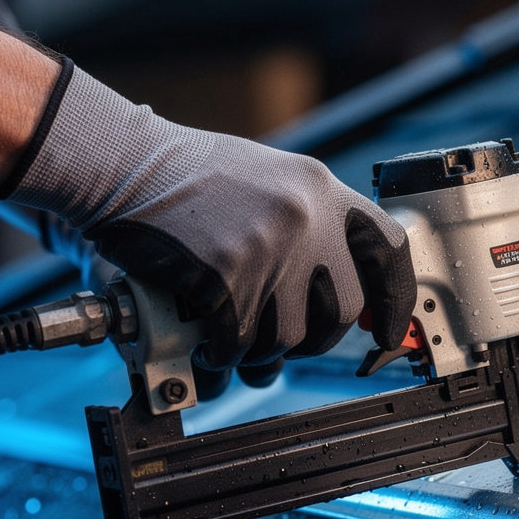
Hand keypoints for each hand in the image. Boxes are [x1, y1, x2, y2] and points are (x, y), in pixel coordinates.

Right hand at [1, 64, 416, 370]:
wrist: (122, 165)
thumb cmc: (189, 179)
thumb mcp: (269, 182)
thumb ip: (312, 227)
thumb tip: (340, 289)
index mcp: (321, 189)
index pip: (389, 250)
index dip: (396, 300)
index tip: (388, 332)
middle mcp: (305, 216)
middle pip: (341, 310)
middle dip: (313, 338)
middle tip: (282, 338)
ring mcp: (268, 246)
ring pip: (289, 336)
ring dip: (261, 350)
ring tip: (232, 335)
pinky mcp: (226, 276)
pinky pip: (239, 342)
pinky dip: (221, 353)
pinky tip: (204, 339)